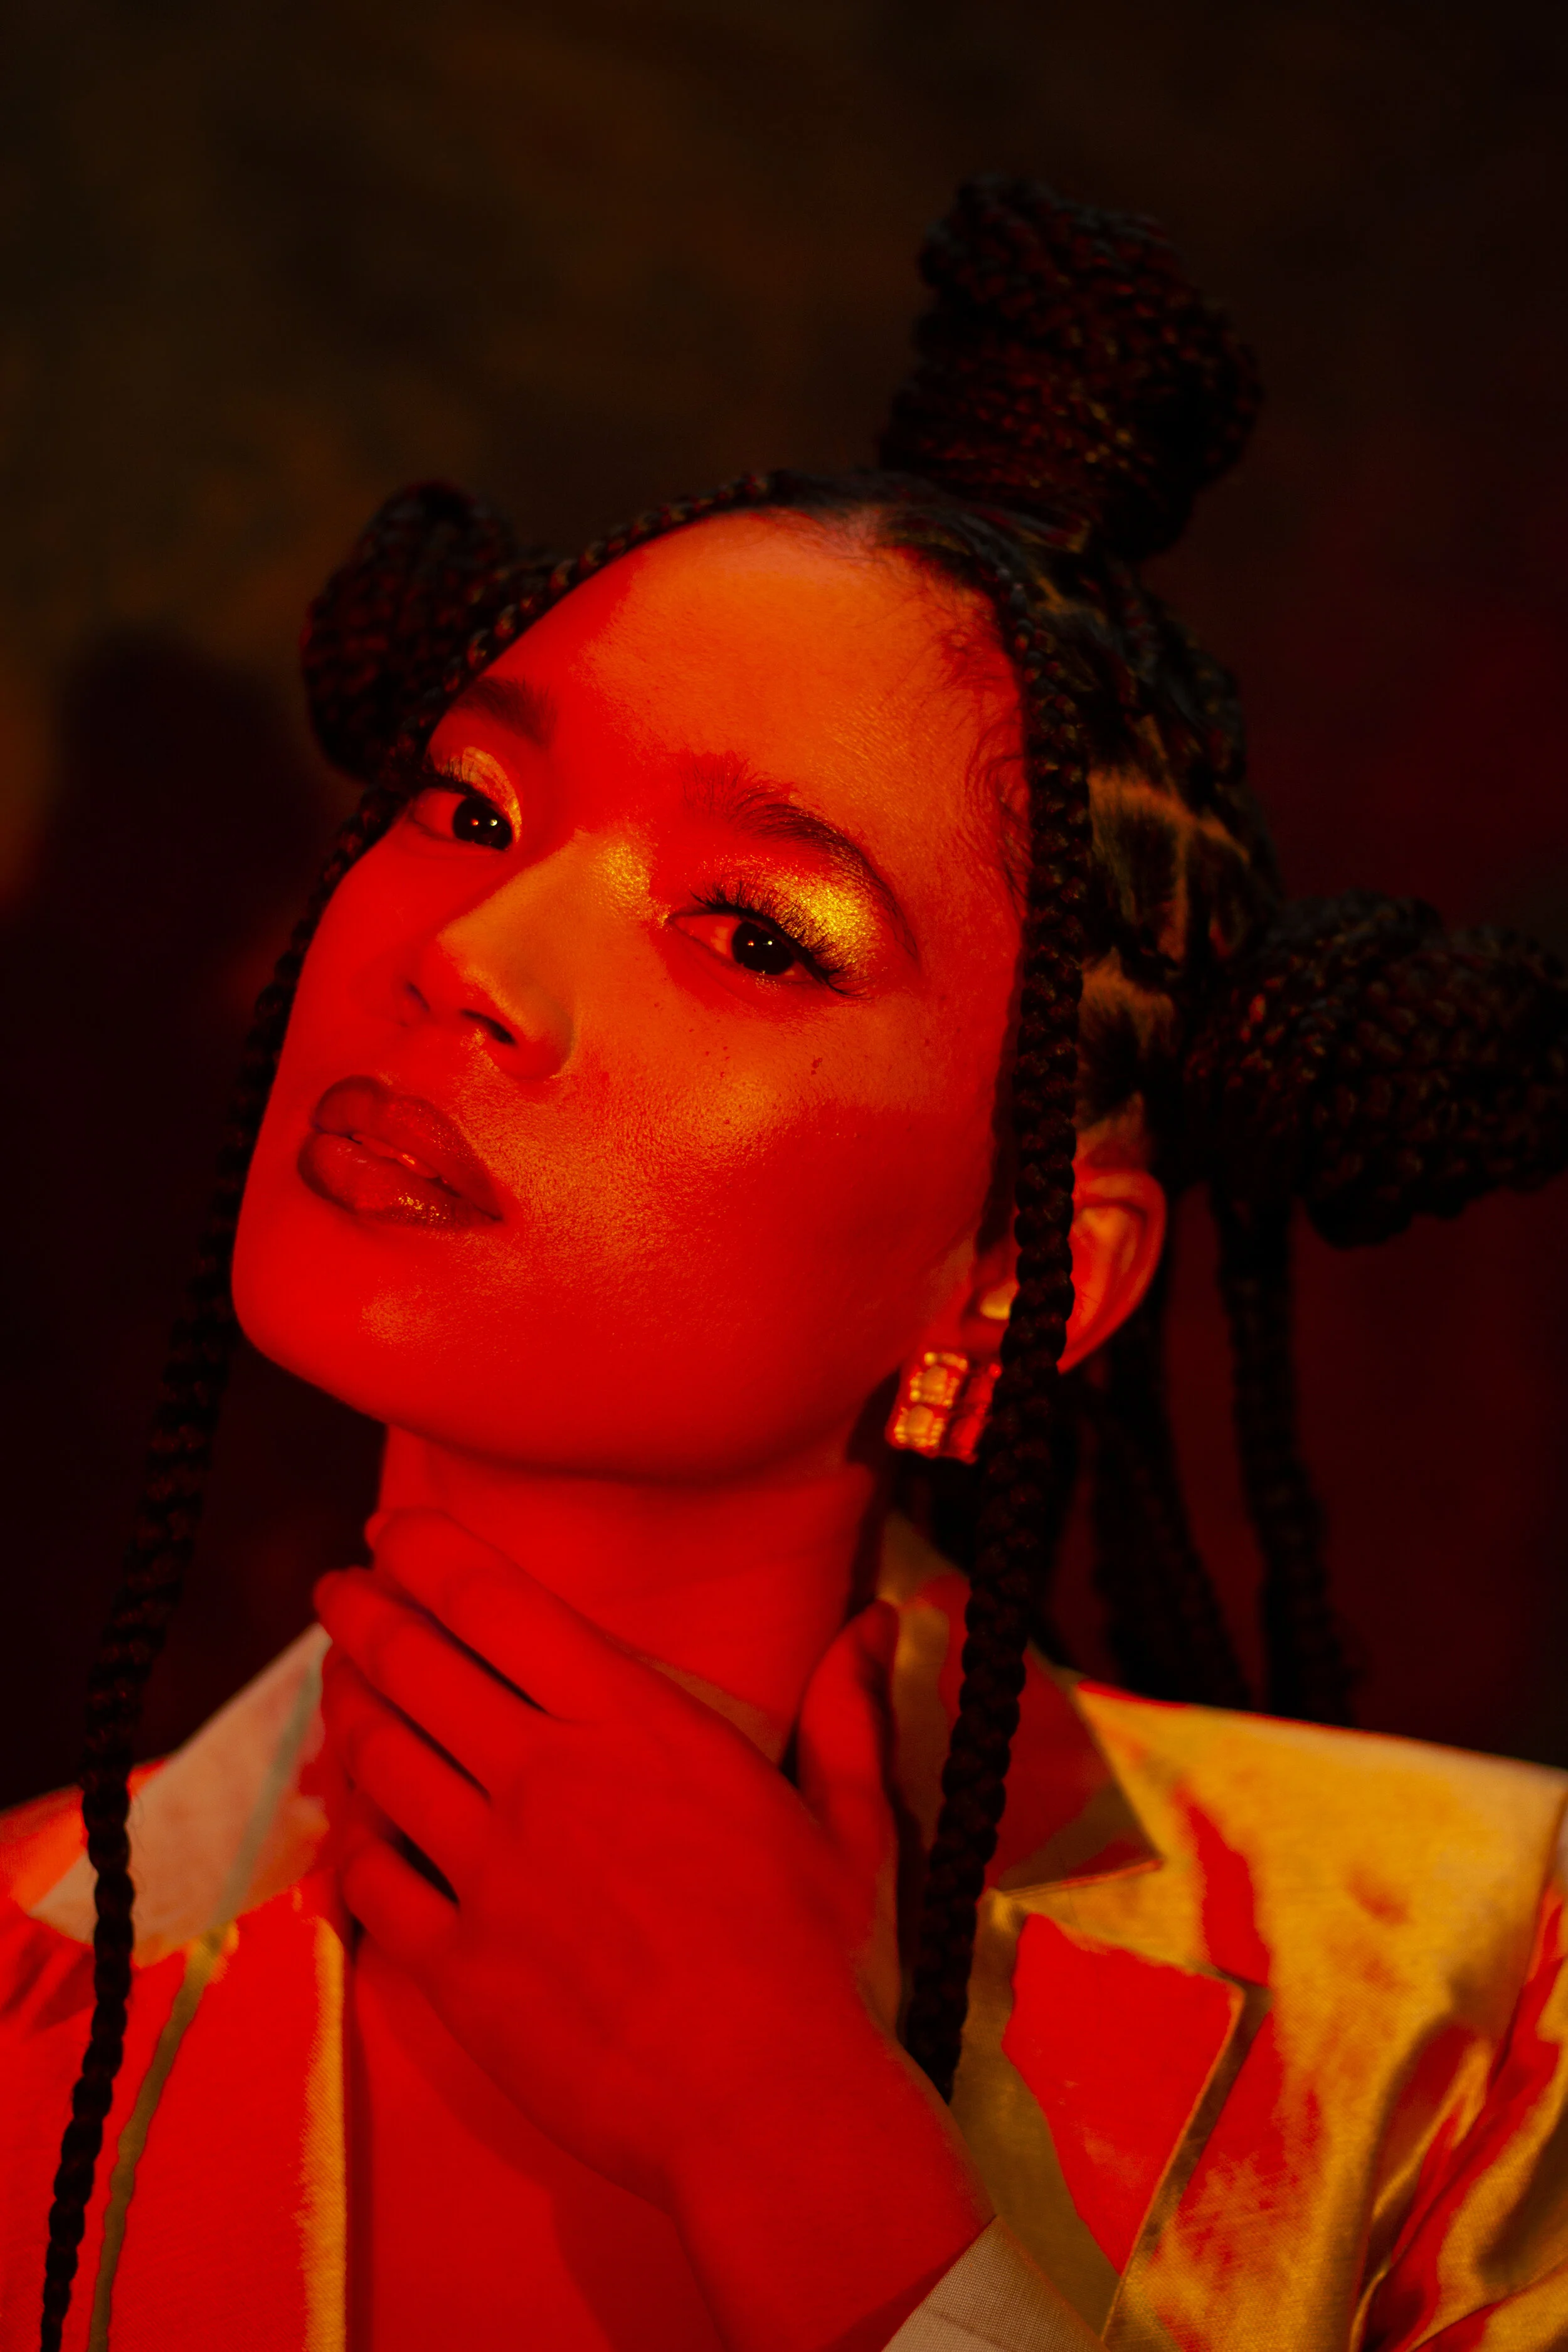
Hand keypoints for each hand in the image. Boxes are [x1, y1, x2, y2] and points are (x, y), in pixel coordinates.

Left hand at [315, 1511, 988, 2351]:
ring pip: (380, 1760)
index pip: (494, 1603)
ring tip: (343, 1696)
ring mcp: (491, 1870)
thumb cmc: (822, 1961)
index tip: (388, 1533)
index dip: (425, 1553)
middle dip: (362, 1613)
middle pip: (415, 1663)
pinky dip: (350, 1845)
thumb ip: (845, 1714)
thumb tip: (878, 1621)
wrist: (769, 2106)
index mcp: (632, 1721)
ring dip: (349, 1715)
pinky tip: (353, 1833)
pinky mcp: (459, 1965)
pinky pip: (370, 1882)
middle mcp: (544, 1774)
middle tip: (338, 1593)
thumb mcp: (850, 1823)